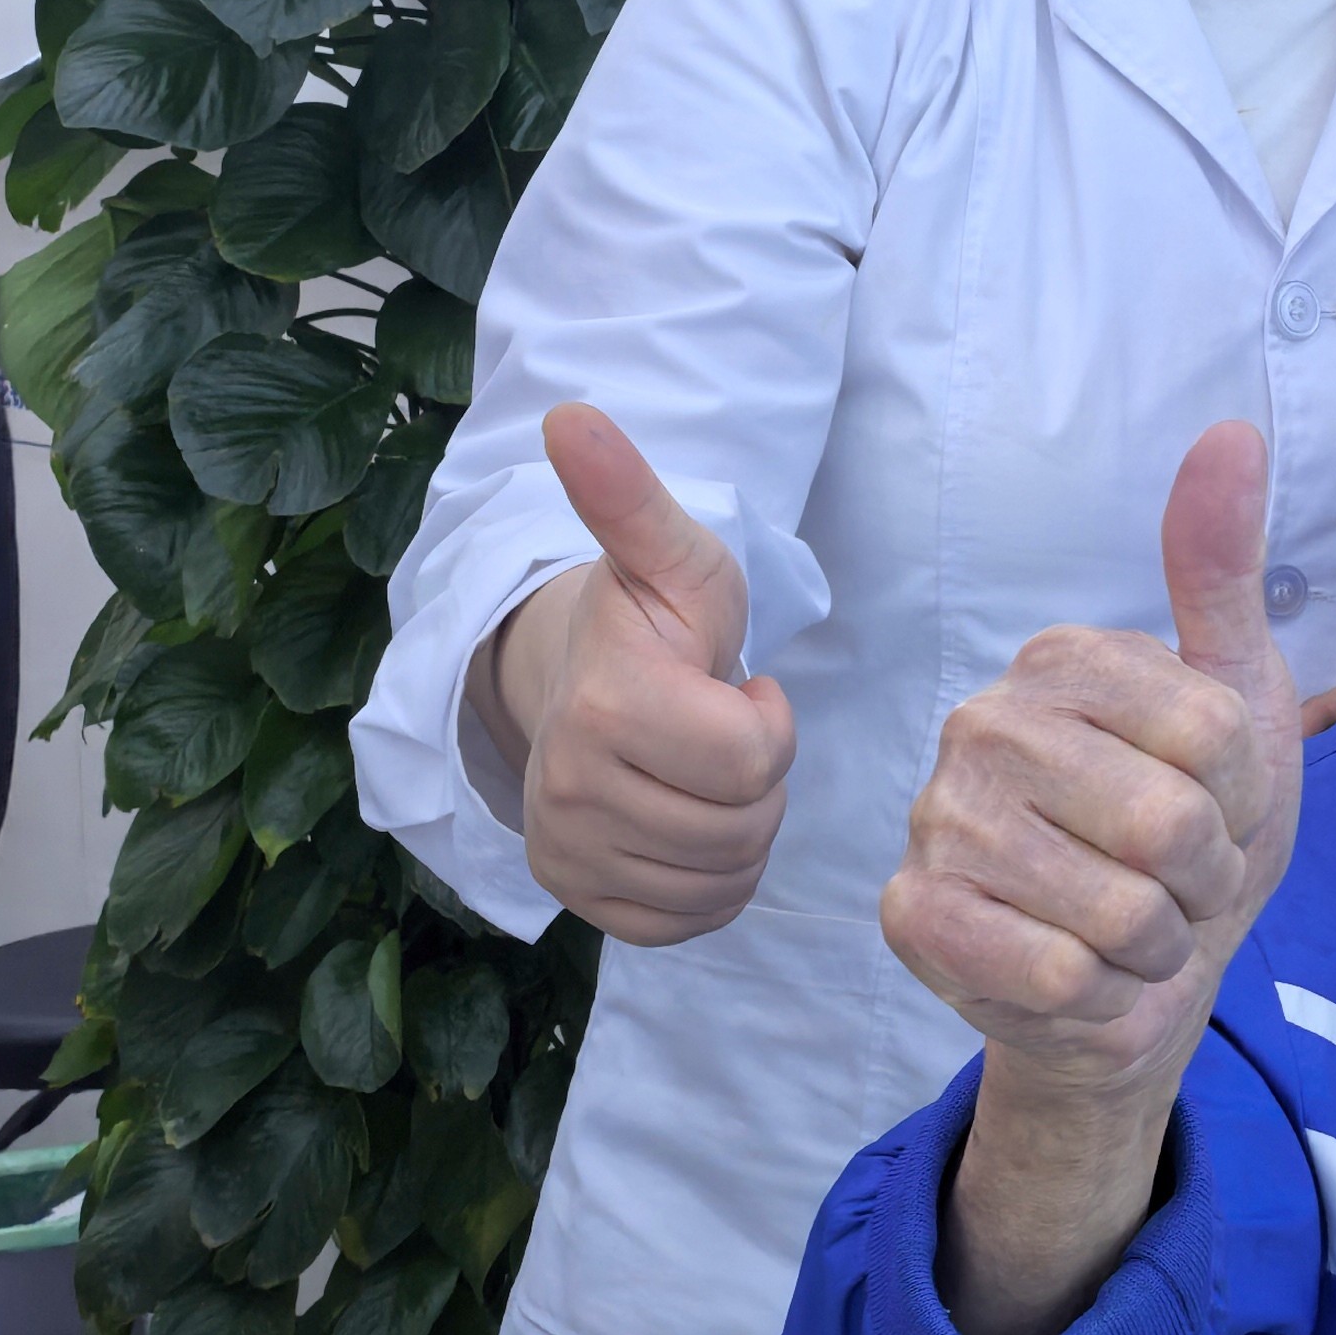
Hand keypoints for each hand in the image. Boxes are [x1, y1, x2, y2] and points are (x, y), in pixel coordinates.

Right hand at [478, 405, 794, 944]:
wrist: (576, 687)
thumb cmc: (653, 625)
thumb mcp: (671, 557)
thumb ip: (633, 497)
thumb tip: (571, 415)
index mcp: (605, 705)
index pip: (754, 758)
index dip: (766, 720)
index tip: (733, 685)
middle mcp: (570, 790)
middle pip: (746, 826)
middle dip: (756, 780)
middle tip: (717, 732)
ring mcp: (569, 854)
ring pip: (725, 877)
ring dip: (739, 829)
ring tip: (700, 772)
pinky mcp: (579, 900)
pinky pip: (692, 920)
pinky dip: (710, 881)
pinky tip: (685, 821)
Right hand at [890, 423, 1303, 1334]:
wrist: (1140, 980)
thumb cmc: (1194, 842)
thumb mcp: (1240, 703)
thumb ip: (1222, 573)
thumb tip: (1232, 430)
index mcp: (1062, 661)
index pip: (1214, 736)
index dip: (1243, 800)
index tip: (1216, 809)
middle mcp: (984, 723)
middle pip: (1171, 822)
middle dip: (1202, 882)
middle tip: (1173, 885)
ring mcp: (937, 818)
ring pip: (1118, 908)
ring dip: (1156, 945)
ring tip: (1131, 930)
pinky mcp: (912, 915)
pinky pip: (1051, 970)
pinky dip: (1098, 996)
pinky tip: (1080, 977)